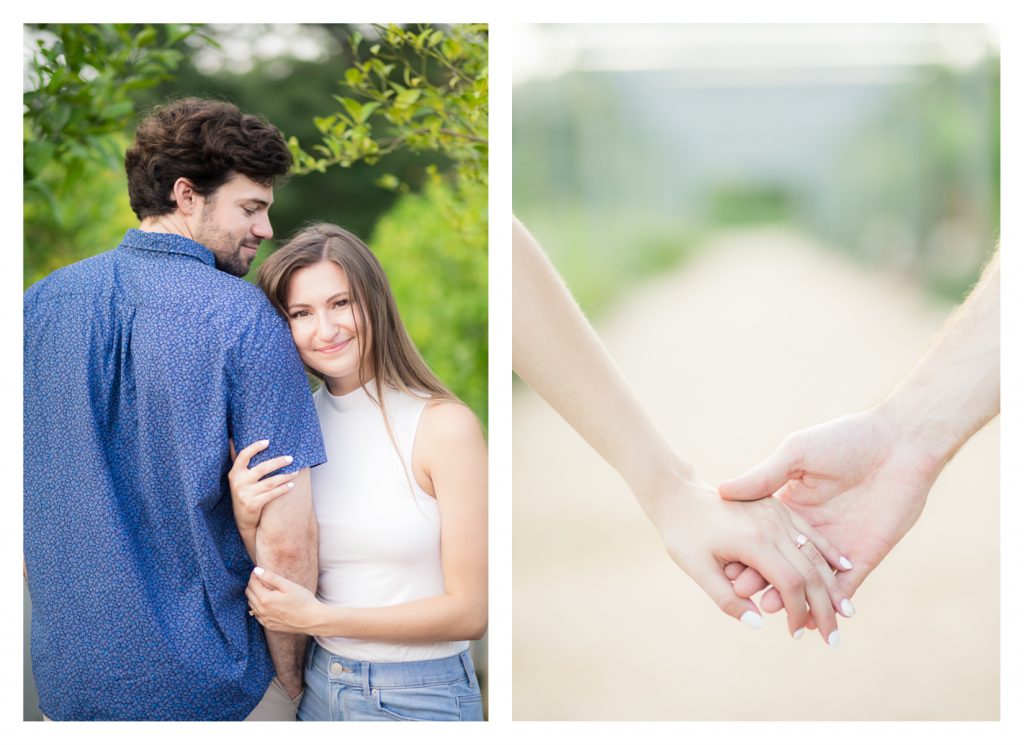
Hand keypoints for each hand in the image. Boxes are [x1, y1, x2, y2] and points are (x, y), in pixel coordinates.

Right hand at [227, 439, 296, 539]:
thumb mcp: (237, 479)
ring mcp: (245, 494)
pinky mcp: (252, 505)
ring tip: (295, 472)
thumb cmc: (243, 494)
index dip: (255, 447)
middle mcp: (238, 482)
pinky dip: (283, 489)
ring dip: (285, 476)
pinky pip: (272, 494)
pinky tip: (292, 485)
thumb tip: (231, 440)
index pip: (243, 456)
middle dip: (278, 462)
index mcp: (234, 473)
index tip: (268, 442)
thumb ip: (238, 461)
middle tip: (291, 458)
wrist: (243, 520)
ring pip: (270, 482)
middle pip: (262, 468)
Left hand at [246, 567, 325, 633]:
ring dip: (254, 595)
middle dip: (253, 584)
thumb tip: (256, 570)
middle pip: (249, 593)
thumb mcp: (288, 585)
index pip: (252, 583)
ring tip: (266, 589)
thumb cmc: (303, 600)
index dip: (255, 575)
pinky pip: (256, 614)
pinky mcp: (269, 625)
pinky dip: (258, 607)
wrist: (312, 619)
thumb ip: (271, 577)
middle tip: (263, 579)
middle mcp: (261, 610)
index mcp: (265, 599)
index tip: (260, 571)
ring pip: (251, 604)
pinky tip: (268, 603)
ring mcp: (264, 620)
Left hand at [648, 470, 852, 643]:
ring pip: (815, 551)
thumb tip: (758, 623)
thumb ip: (727, 599)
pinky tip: (845, 568)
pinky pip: (810, 532)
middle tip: (833, 639)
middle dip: (824, 607)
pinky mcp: (778, 507)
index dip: (798, 611)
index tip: (797, 635)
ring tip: (847, 612)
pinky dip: (829, 552)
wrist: (679, 496)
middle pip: (810, 570)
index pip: (790, 582)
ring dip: (833, 583)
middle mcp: (771, 525)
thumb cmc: (683, 536)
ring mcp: (777, 514)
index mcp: (753, 541)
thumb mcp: (697, 569)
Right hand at [718, 409, 942, 616]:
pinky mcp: (865, 555)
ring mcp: (839, 545)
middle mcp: (812, 529)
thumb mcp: (796, 453)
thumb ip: (763, 476)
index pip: (763, 537)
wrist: (901, 443)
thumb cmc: (846, 439)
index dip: (745, 551)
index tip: (724, 565)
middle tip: (741, 593)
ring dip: (792, 597)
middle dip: (762, 579)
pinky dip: (828, 603)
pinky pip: (845, 587)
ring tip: (771, 608)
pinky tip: (810, 617)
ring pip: (811, 581)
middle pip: (783, 563)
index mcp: (792, 505)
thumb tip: (723, 490)